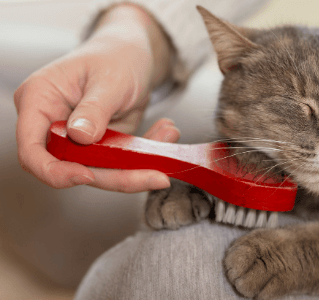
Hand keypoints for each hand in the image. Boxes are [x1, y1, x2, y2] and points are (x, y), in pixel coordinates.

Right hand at [14, 4, 177, 191]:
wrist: (134, 54)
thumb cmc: (115, 55)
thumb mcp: (109, 79)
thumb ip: (94, 109)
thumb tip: (79, 136)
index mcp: (38, 101)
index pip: (32, 149)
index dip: (54, 171)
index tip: (86, 176)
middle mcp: (51, 125)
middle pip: (73, 167)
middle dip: (118, 176)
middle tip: (158, 176)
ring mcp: (76, 139)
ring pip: (102, 171)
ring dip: (140, 165)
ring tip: (170, 134)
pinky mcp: (100, 147)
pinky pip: (121, 163)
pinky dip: (148, 155)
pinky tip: (167, 131)